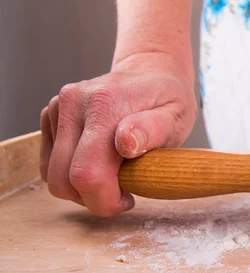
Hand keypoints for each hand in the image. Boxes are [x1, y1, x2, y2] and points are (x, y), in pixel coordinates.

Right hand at [40, 52, 197, 215]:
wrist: (150, 71)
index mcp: (104, 104)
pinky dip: (72, 172)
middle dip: (92, 197)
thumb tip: (125, 142)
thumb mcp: (175, 116)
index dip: (106, 200)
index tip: (128, 198)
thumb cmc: (167, 99)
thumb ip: (154, 130)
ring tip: (113, 173)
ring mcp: (57, 107)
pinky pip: (50, 163)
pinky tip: (99, 160)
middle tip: (122, 190)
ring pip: (52, 175)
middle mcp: (73, 102)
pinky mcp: (50, 115)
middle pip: (63, 180)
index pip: (87, 174)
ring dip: (81, 187)